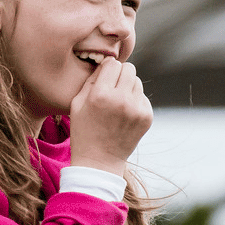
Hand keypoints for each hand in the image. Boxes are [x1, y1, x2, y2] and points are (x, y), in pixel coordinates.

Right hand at [68, 56, 151, 175]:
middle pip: (129, 68)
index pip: (113, 64)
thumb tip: (106, 63)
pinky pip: (143, 97)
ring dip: (128, 88)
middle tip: (112, 88)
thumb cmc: (84, 130)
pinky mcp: (147, 117)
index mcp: (101, 95)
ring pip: (137, 82)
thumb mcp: (77, 103)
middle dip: (120, 75)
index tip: (103, 78)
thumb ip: (91, 79)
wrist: (99, 161)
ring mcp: (137, 109)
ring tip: (117, 104)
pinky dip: (135, 102)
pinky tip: (124, 115)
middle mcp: (121, 99)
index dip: (107, 69)